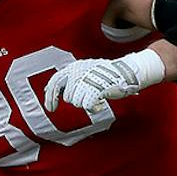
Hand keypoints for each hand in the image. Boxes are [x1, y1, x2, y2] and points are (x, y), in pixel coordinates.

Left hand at [42, 50, 163, 113]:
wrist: (127, 71)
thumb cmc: (107, 73)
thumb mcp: (84, 70)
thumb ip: (68, 79)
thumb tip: (49, 90)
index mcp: (74, 67)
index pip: (55, 82)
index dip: (50, 97)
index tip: (51, 109)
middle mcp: (78, 72)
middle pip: (68, 97)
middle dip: (77, 100)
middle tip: (89, 97)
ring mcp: (86, 80)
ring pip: (76, 102)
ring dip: (86, 103)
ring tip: (96, 98)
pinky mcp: (96, 88)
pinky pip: (87, 106)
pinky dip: (93, 108)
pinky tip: (100, 104)